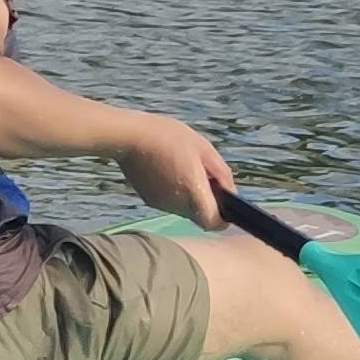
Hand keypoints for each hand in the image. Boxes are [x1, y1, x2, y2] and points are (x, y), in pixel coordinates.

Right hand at [111, 113, 234, 226]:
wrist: (129, 136)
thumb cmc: (169, 136)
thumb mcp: (203, 148)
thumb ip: (222, 173)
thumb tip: (231, 192)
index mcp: (192, 189)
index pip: (212, 222)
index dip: (222, 221)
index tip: (225, 212)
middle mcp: (176, 202)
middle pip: (198, 215)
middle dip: (205, 203)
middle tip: (203, 179)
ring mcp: (160, 203)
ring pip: (183, 209)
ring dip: (188, 197)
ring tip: (181, 170)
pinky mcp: (148, 200)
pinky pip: (169, 203)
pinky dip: (173, 193)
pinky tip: (166, 171)